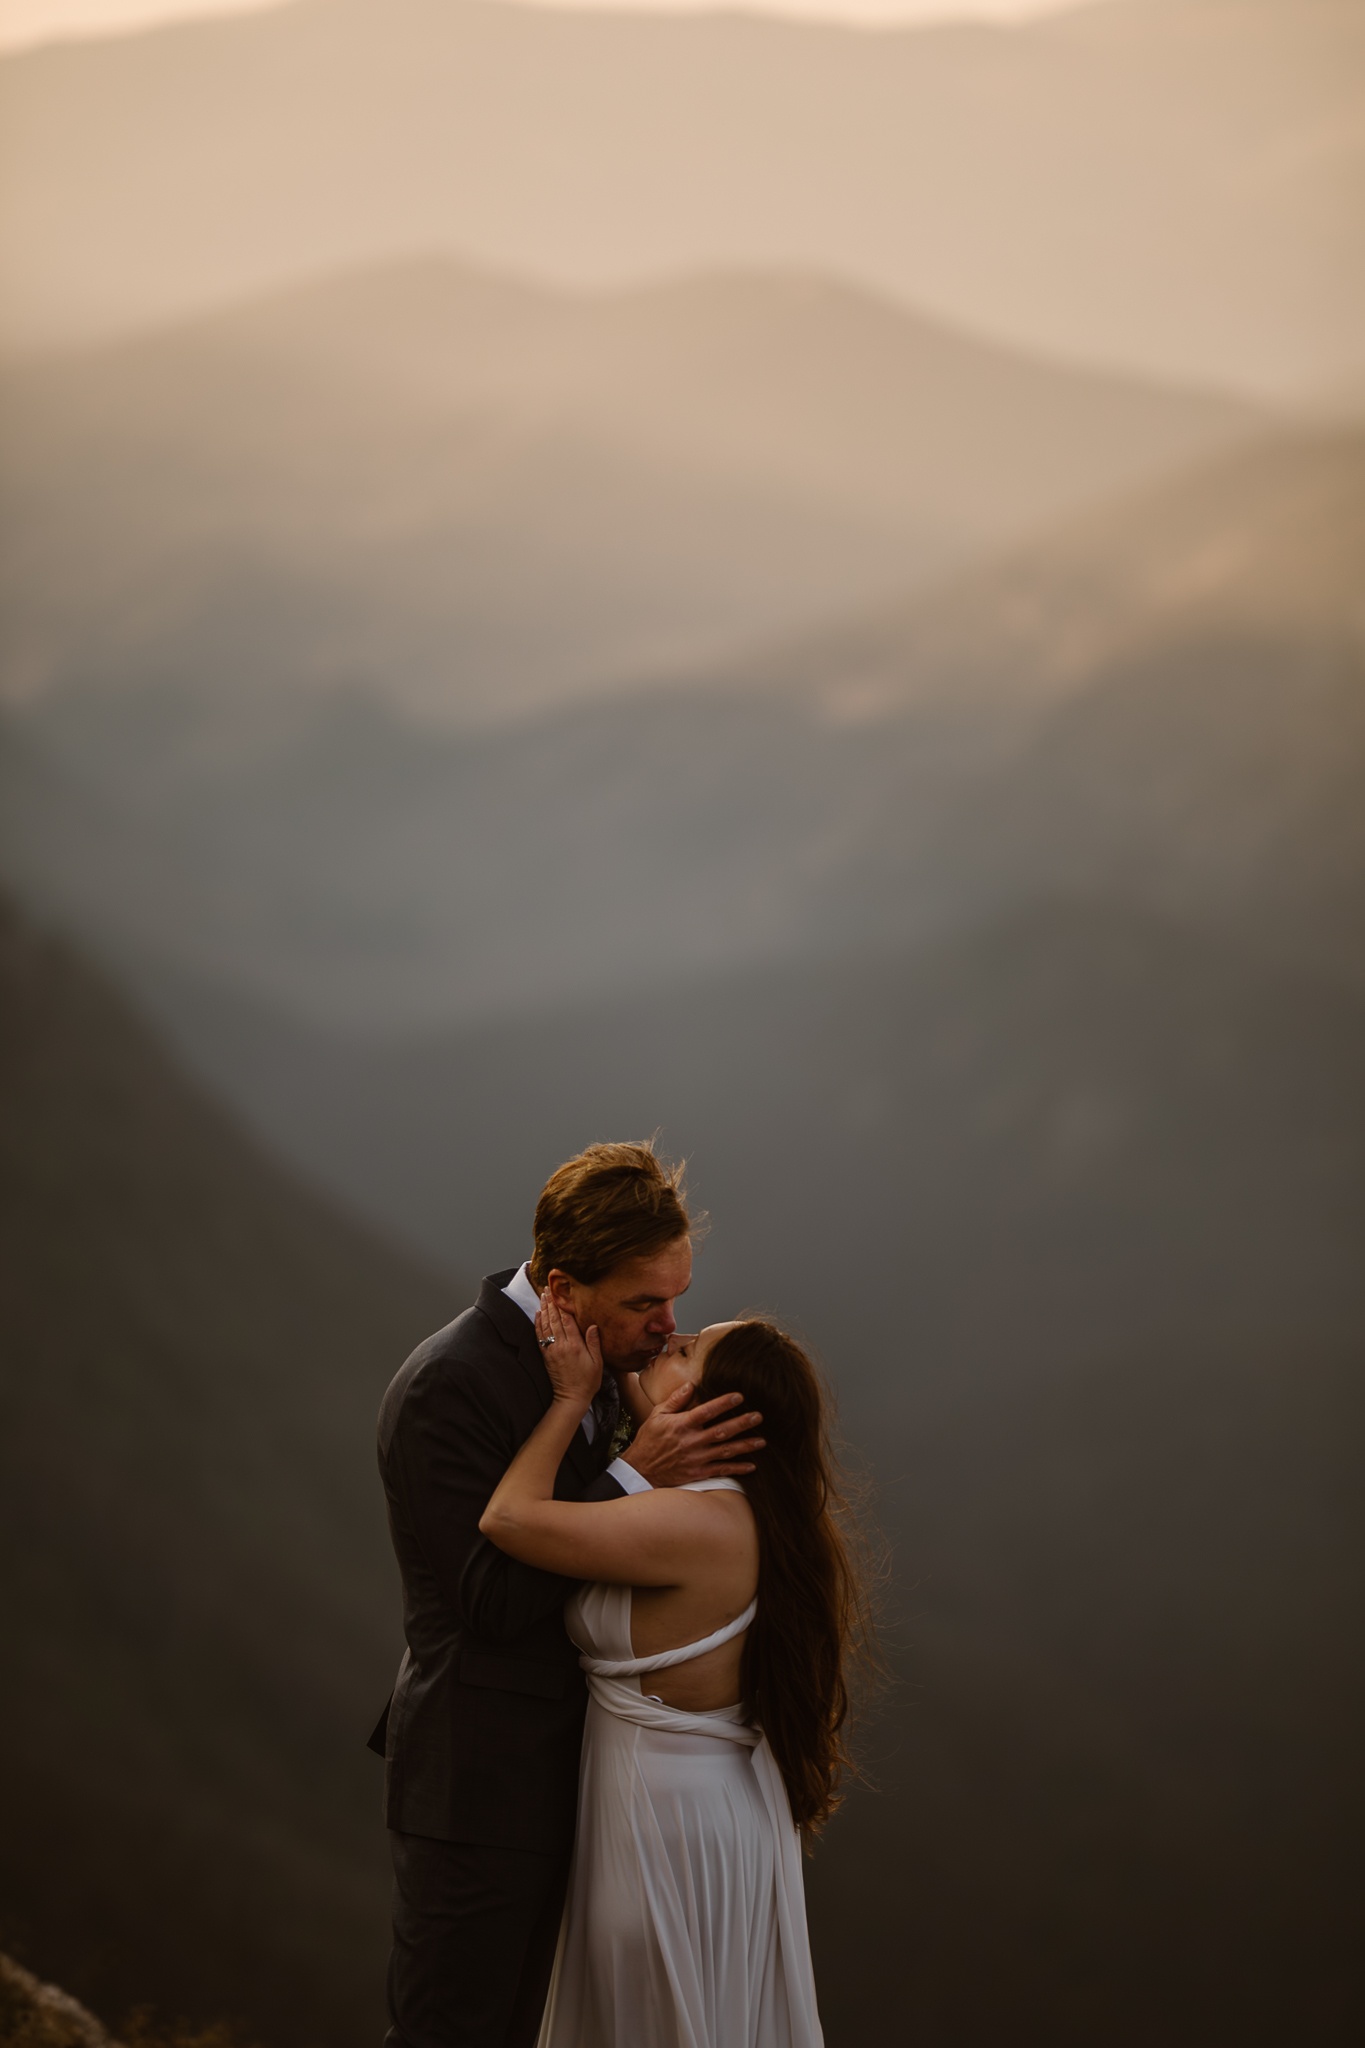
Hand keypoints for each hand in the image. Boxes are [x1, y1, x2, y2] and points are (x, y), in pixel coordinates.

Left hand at [534, 1292, 602, 1408]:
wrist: (571, 1398)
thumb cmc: (588, 1381)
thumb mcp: (597, 1363)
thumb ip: (594, 1343)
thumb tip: (593, 1325)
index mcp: (575, 1345)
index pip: (567, 1320)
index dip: (562, 1305)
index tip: (559, 1292)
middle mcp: (561, 1346)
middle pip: (554, 1319)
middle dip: (550, 1302)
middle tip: (547, 1288)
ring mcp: (551, 1350)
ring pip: (545, 1325)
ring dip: (543, 1309)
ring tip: (542, 1296)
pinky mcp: (545, 1356)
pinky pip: (540, 1336)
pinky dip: (538, 1324)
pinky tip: (537, 1314)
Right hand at [621, 1382, 764, 1487]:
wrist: (640, 1470)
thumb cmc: (649, 1440)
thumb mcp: (657, 1415)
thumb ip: (675, 1400)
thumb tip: (691, 1385)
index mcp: (682, 1425)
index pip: (706, 1411)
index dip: (723, 1403)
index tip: (739, 1396)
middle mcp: (692, 1442)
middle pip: (721, 1431)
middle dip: (741, 1423)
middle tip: (758, 1416)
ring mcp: (696, 1458)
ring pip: (725, 1451)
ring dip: (745, 1446)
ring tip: (762, 1441)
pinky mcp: (698, 1473)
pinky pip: (721, 1470)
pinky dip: (737, 1468)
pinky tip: (751, 1465)